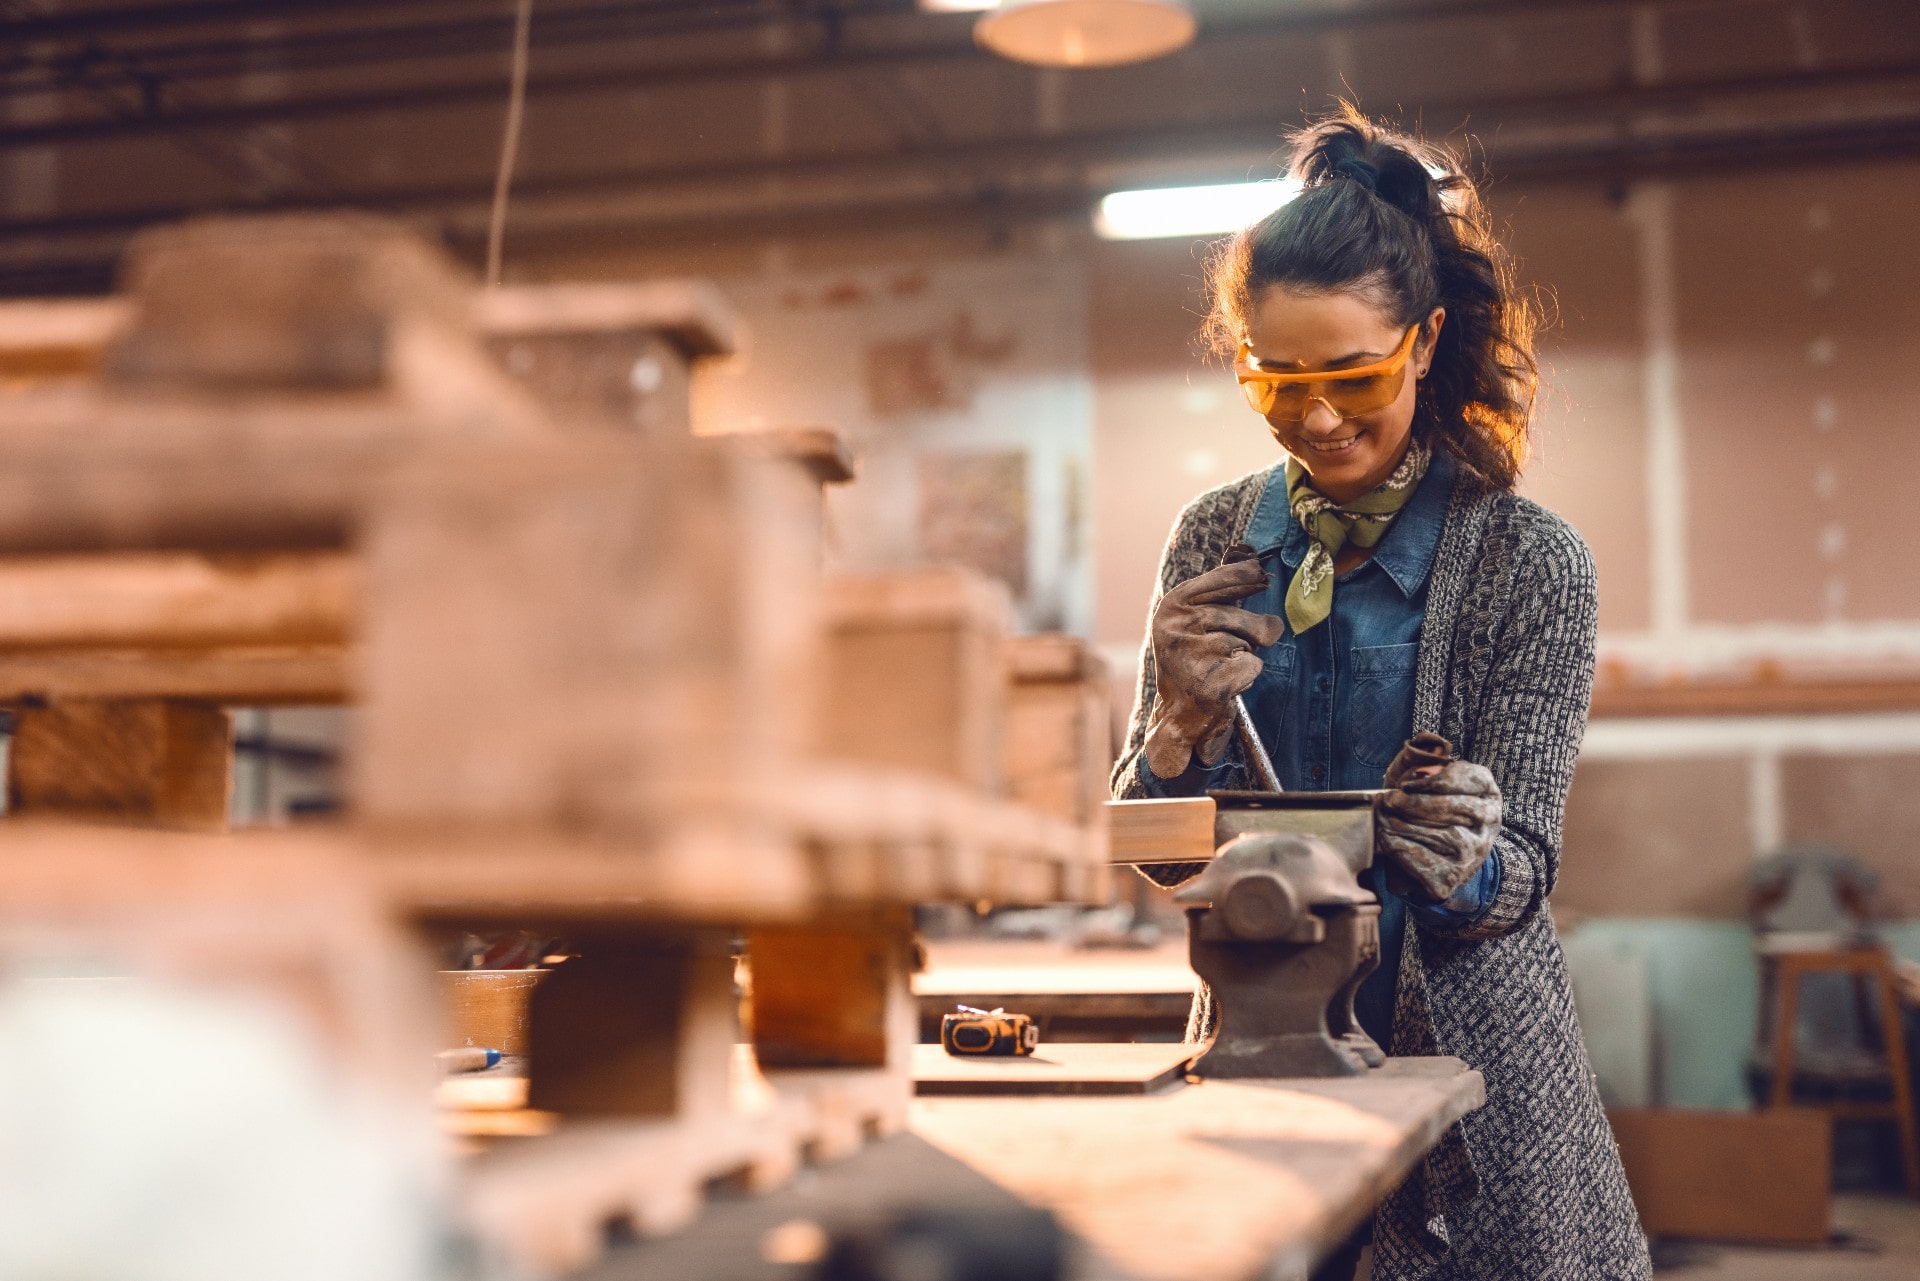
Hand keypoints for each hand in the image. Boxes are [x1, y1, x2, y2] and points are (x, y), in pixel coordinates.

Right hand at [1142, 546, 1284, 779]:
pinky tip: (1226, 683)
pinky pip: (1253, 666)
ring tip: (1223, 666)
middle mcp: (1177, 628)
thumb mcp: (1194, 622)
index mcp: (1171, 607)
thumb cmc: (1194, 661)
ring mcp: (1193, 656)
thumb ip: (1219, 596)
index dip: (1247, 576)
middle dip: (1254, 629)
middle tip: (1251, 639)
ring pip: (1248, 642)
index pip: (1221, 580)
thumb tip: (1255, 564)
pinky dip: (1247, 675)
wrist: (1179, 714)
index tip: (1263, 573)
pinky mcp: (1212, 683)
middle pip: (1240, 616)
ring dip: (1245, 654)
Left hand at [1375, 734, 1501, 904]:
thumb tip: (1425, 763)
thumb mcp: (1425, 780)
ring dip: (1403, 823)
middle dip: (1416, 803)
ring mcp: (1475, 853)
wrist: (1434, 856)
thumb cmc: (1426, 807)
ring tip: (1383, 816)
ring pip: (1443, 835)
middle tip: (1389, 799)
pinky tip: (1386, 836)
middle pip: (1458, 809)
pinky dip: (1399, 846)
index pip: (1472, 779)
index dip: (1437, 780)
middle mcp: (1489, 823)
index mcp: (1488, 793)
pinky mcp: (1453, 878)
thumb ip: (1421, 762)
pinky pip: (1426, 860)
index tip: (1407, 783)